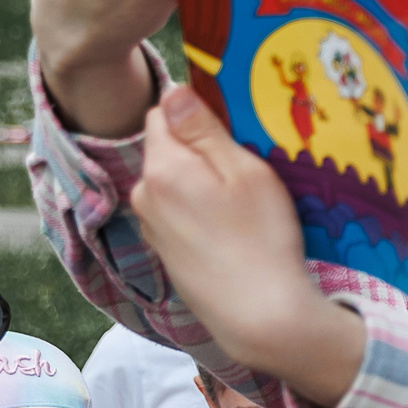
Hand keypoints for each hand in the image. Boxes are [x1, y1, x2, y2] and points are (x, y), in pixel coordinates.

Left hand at [135, 85, 365, 406]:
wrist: (260, 317)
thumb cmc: (262, 239)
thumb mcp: (245, 172)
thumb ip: (203, 129)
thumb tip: (172, 91)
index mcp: (162, 168)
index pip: (162, 113)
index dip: (197, 115)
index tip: (233, 133)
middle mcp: (145, 195)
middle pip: (167, 150)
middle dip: (200, 152)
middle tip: (247, 172)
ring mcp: (152, 228)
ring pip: (173, 185)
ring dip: (200, 186)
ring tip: (243, 208)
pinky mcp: (165, 255)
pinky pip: (178, 216)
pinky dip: (200, 216)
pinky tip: (232, 234)